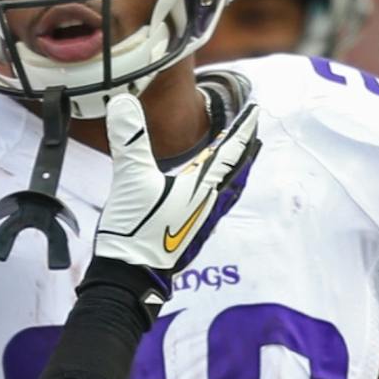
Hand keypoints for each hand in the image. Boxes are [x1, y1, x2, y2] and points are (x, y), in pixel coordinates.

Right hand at [88, 93, 259, 314]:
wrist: (130, 277)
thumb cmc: (136, 231)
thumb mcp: (130, 179)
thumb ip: (129, 139)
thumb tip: (123, 101)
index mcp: (201, 185)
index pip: (229, 149)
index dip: (242, 128)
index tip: (256, 110)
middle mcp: (208, 201)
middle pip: (235, 170)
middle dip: (244, 149)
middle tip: (254, 132)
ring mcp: (200, 220)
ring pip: (227, 189)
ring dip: (236, 171)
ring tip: (241, 161)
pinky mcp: (189, 233)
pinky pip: (214, 204)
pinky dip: (221, 191)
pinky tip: (212, 196)